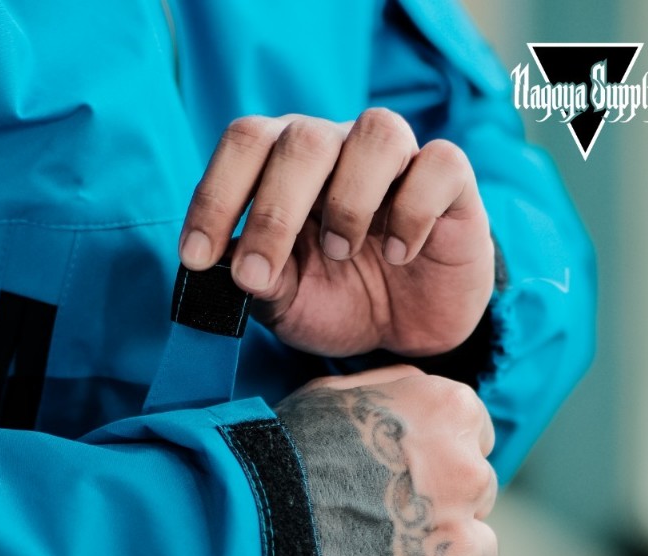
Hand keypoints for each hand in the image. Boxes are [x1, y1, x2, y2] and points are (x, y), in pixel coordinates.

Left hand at [179, 110, 493, 358]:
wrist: (407, 331)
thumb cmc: (338, 302)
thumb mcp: (286, 303)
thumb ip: (258, 280)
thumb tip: (228, 268)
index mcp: (284, 165)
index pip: (244, 145)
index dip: (215, 196)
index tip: (196, 257)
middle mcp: (337, 148)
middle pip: (302, 139)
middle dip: (272, 212)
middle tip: (258, 276)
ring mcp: (397, 161)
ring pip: (377, 133)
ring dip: (348, 201)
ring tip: (342, 254)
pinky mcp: (451, 181)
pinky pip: (439, 164)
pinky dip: (415, 210)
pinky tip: (402, 253)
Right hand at [275, 366, 497, 555]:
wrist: (240, 527)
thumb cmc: (279, 456)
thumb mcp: (333, 394)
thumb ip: (394, 391)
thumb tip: (423, 397)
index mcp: (448, 412)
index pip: (474, 438)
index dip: (435, 459)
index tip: (398, 476)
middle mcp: (468, 473)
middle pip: (476, 496)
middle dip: (438, 507)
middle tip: (377, 519)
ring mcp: (457, 542)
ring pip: (476, 551)